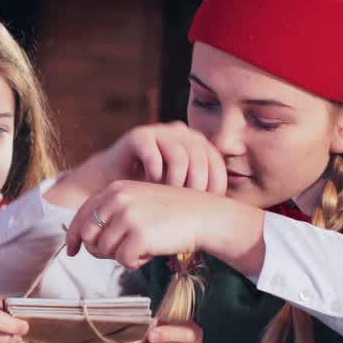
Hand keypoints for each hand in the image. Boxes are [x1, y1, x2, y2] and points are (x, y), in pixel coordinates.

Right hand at [46, 123, 225, 207]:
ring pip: (179, 155)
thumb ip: (201, 194)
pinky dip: (154, 172)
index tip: (206, 207)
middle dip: (195, 186)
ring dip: (174, 181)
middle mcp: (182, 133)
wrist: (114, 182)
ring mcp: (160, 132)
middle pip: (201, 158)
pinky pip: (153, 152)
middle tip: (186, 205)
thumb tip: (227, 210)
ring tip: (166, 196)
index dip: (215, 185)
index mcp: (197, 144)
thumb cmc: (151, 192)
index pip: (216, 163)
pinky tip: (149, 185)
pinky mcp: (139, 135)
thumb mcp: (181, 192)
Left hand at [65, 181, 218, 266]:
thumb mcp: (139, 203)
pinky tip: (152, 251)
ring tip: (145, 245)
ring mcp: (127, 216)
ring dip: (124, 255)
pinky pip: (123, 260)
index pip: (82, 215)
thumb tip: (87, 241)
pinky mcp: (138, 234)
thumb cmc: (172, 213)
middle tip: (124, 250)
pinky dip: (136, 262)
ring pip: (106, 251)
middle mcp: (117, 199)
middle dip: (101, 250)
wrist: (204, 216)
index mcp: (115, 189)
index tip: (72, 251)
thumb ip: (113, 214)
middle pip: (90, 236)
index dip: (73, 236)